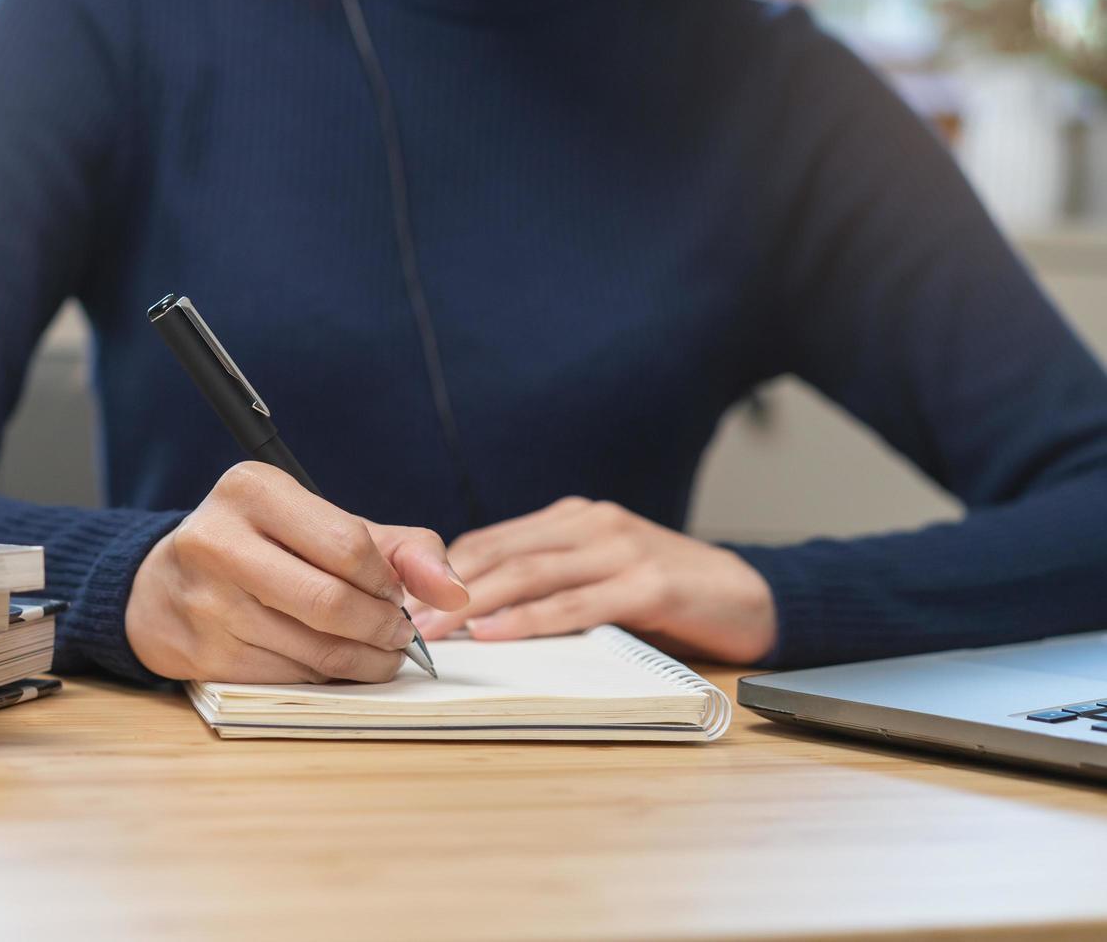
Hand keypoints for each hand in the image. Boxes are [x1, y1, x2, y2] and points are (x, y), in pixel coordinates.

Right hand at [126, 461, 468, 682]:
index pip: (348, 545)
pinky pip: (289, 678)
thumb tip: (454, 591)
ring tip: (377, 653)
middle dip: (384, 628)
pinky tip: (332, 665)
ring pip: (315, 649)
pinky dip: (326, 678)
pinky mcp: (201, 653)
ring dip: (365, 661)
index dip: (388, 581)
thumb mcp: (323, 525)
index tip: (395, 593)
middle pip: (333, 603)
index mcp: (252, 490)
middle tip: (399, 634)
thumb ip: (401, 548)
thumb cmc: (262, 549)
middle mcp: (218, 541)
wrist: (163, 585)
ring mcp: (205, 601)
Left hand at [406, 496, 775, 663]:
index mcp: (574, 519)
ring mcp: (622, 551)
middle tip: (401, 620)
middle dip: (445, 590)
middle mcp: (593, 525)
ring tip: (435, 631)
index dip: (442, 570)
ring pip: (531, 575)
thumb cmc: (666, 591)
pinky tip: (497, 633)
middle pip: (502, 555)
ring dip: (475, 605)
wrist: (750, 595)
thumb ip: (550, 579)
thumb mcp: (601, 573)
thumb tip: (473, 608)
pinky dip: (531, 620)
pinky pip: (577, 604)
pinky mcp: (649, 585)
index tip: (401, 600)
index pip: (492, 541)